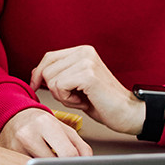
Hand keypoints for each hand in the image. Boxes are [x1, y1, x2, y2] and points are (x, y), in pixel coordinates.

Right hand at [0, 107, 92, 157]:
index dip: (75, 164)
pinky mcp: (9, 157)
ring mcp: (15, 147)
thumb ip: (79, 145)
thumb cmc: (40, 123)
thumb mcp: (63, 128)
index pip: (67, 153)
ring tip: (47, 163)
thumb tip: (88, 163)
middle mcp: (28, 134)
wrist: (13, 117)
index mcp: (45, 123)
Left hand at [29, 45, 144, 135]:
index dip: (38, 74)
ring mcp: (86, 61)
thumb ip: (59, 74)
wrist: (128, 113)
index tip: (36, 86)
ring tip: (81, 98)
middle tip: (75, 97)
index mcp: (82, 51)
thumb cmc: (103, 102)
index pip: (48, 57)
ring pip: (51, 79)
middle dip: (54, 89)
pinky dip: (67, 99)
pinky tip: (83, 101)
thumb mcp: (76, 84)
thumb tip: (35, 72)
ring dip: (62, 95)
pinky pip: (59, 87)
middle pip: (46, 69)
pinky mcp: (87, 75)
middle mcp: (84, 52)